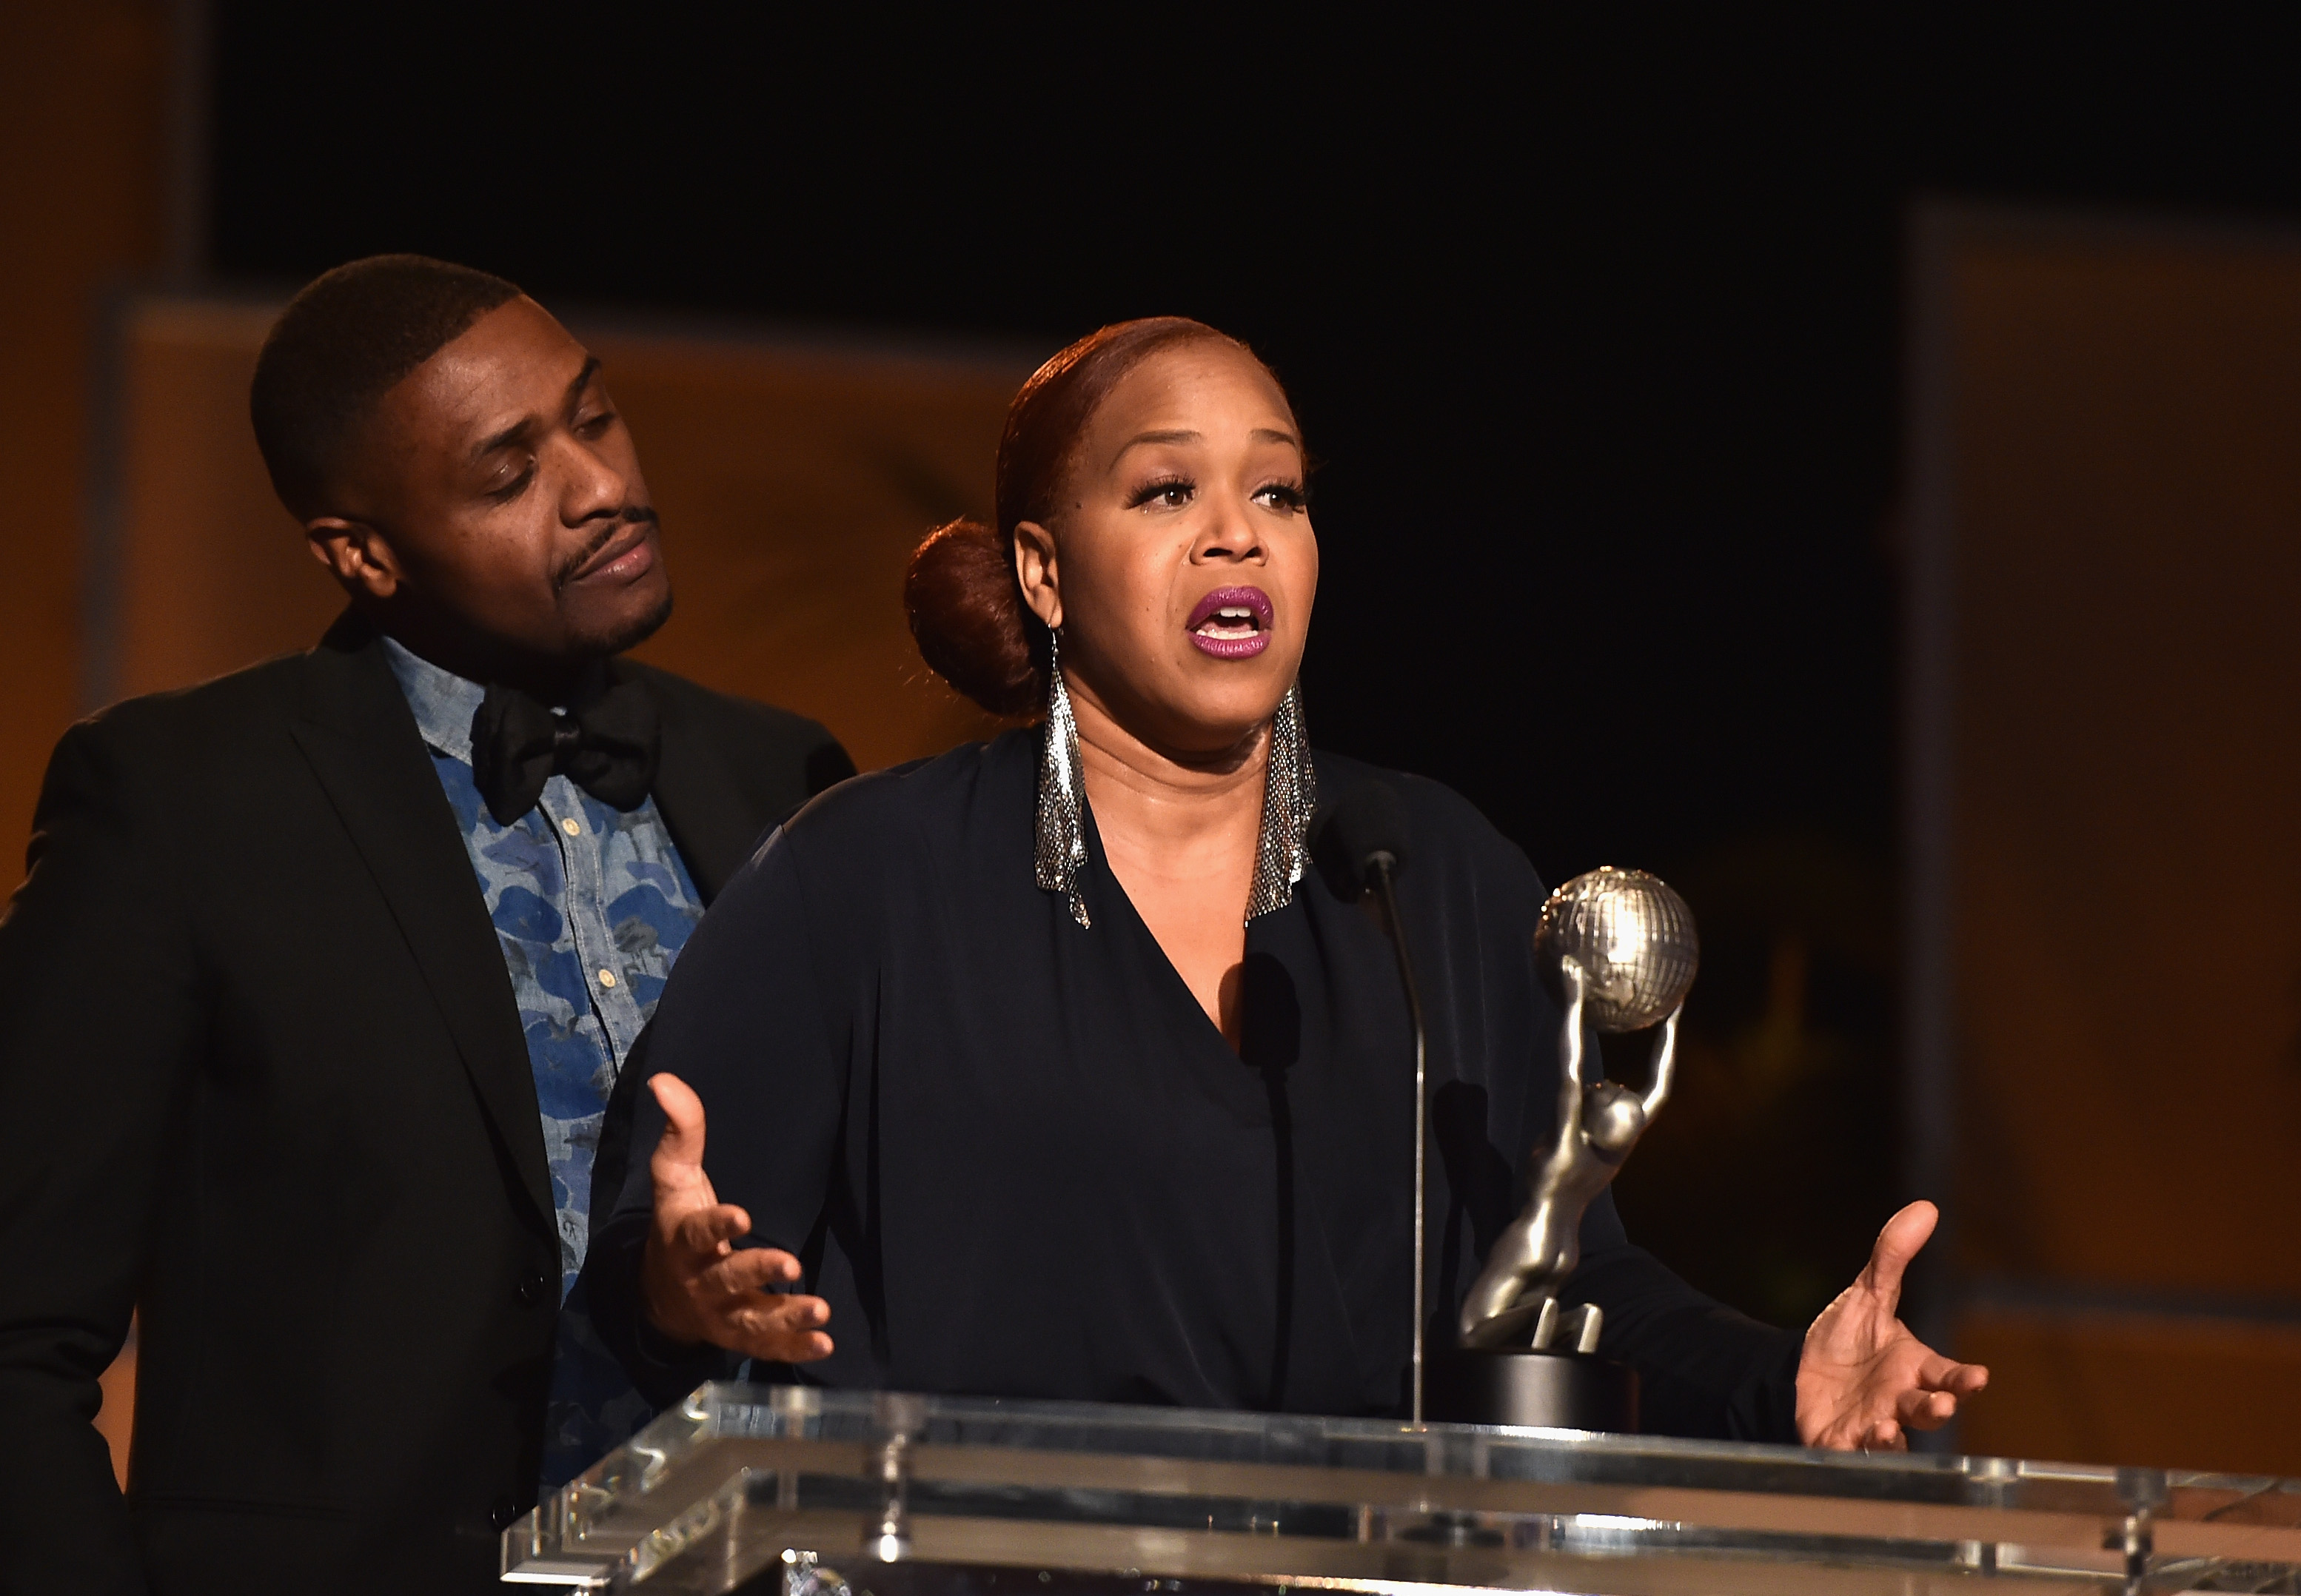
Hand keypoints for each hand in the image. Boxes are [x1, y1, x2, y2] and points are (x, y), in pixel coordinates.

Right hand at [639, 1073, 833, 1362]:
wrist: (661, 1296)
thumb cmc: (678, 1226)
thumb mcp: (675, 1180)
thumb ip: (681, 1132)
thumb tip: (666, 1080)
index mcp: (686, 1240)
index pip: (700, 1231)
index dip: (719, 1224)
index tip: (742, 1215)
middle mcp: (704, 1280)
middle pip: (729, 1278)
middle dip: (757, 1271)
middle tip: (789, 1264)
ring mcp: (723, 1313)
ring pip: (752, 1320)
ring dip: (785, 1318)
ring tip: (819, 1312)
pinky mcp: (742, 1335)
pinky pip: (767, 1348)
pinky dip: (794, 1348)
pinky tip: (825, 1343)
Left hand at [1795, 1200, 1986, 1450]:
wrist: (1797, 1372)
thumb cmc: (1845, 1340)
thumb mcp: (1867, 1294)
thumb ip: (1893, 1256)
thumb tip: (1925, 1207)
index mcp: (1913, 1367)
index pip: (1946, 1374)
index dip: (1962, 1378)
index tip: (1977, 1377)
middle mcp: (1900, 1400)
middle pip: (1927, 1410)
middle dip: (1936, 1408)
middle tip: (1940, 1405)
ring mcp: (1874, 1425)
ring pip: (1894, 1439)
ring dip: (1893, 1436)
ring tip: (1886, 1428)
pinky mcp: (1840, 1442)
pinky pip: (1852, 1452)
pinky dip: (1855, 1450)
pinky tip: (1855, 1441)